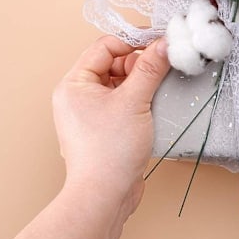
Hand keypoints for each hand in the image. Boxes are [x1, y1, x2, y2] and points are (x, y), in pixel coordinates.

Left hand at [0, 37, 169, 238]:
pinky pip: (124, 99)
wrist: (105, 197)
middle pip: (114, 62)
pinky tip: (154, 103)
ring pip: (122, 81)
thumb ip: (150, 68)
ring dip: (142, 81)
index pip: (105, 46)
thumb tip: (164, 43)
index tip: (158, 41)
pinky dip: (141, 97)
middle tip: (161, 69)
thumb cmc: (109, 151)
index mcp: (74, 83)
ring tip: (158, 89)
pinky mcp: (106, 125)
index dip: (132, 41)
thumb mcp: (134, 101)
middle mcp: (79, 95)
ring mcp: (92, 111)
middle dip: (139, 64)